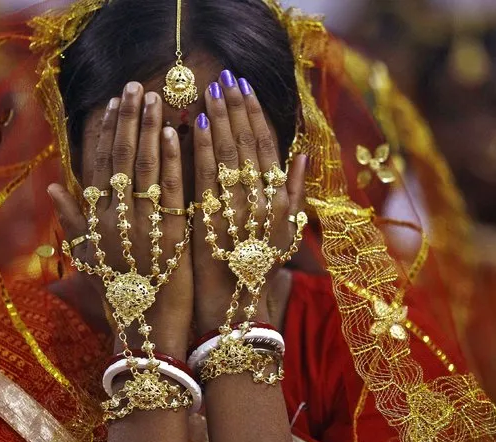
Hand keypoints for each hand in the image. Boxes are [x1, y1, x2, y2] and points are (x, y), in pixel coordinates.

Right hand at [49, 82, 192, 359]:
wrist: (146, 333)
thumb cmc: (117, 297)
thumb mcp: (88, 260)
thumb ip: (73, 222)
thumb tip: (52, 187)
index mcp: (95, 221)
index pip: (98, 166)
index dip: (106, 132)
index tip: (113, 104)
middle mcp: (115, 217)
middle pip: (121, 158)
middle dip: (128, 119)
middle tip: (136, 86)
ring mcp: (143, 224)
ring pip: (146, 167)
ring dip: (149, 129)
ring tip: (156, 98)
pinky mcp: (172, 234)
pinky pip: (171, 190)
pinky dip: (173, 160)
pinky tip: (176, 133)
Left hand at [192, 71, 306, 334]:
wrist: (236, 309)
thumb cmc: (259, 271)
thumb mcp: (287, 233)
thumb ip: (295, 192)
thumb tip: (304, 155)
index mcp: (279, 199)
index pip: (268, 146)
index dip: (256, 115)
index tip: (244, 89)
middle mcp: (261, 199)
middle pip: (248, 143)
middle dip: (236, 108)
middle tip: (226, 78)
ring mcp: (236, 206)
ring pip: (227, 153)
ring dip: (218, 119)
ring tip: (209, 91)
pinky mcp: (211, 217)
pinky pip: (205, 175)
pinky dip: (199, 148)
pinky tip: (190, 124)